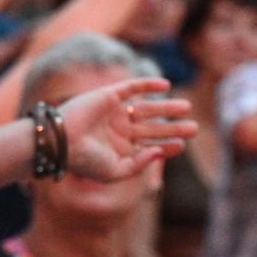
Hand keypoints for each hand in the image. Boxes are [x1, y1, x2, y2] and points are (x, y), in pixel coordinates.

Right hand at [57, 77, 195, 182]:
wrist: (61, 142)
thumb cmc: (85, 161)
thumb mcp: (115, 172)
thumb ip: (139, 165)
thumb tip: (159, 152)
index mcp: (119, 149)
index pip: (149, 146)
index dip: (167, 145)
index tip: (183, 145)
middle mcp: (118, 130)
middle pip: (152, 128)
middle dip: (172, 128)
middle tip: (194, 128)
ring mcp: (114, 112)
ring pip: (146, 108)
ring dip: (166, 107)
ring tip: (186, 107)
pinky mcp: (109, 96)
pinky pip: (132, 87)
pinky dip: (148, 85)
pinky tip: (166, 86)